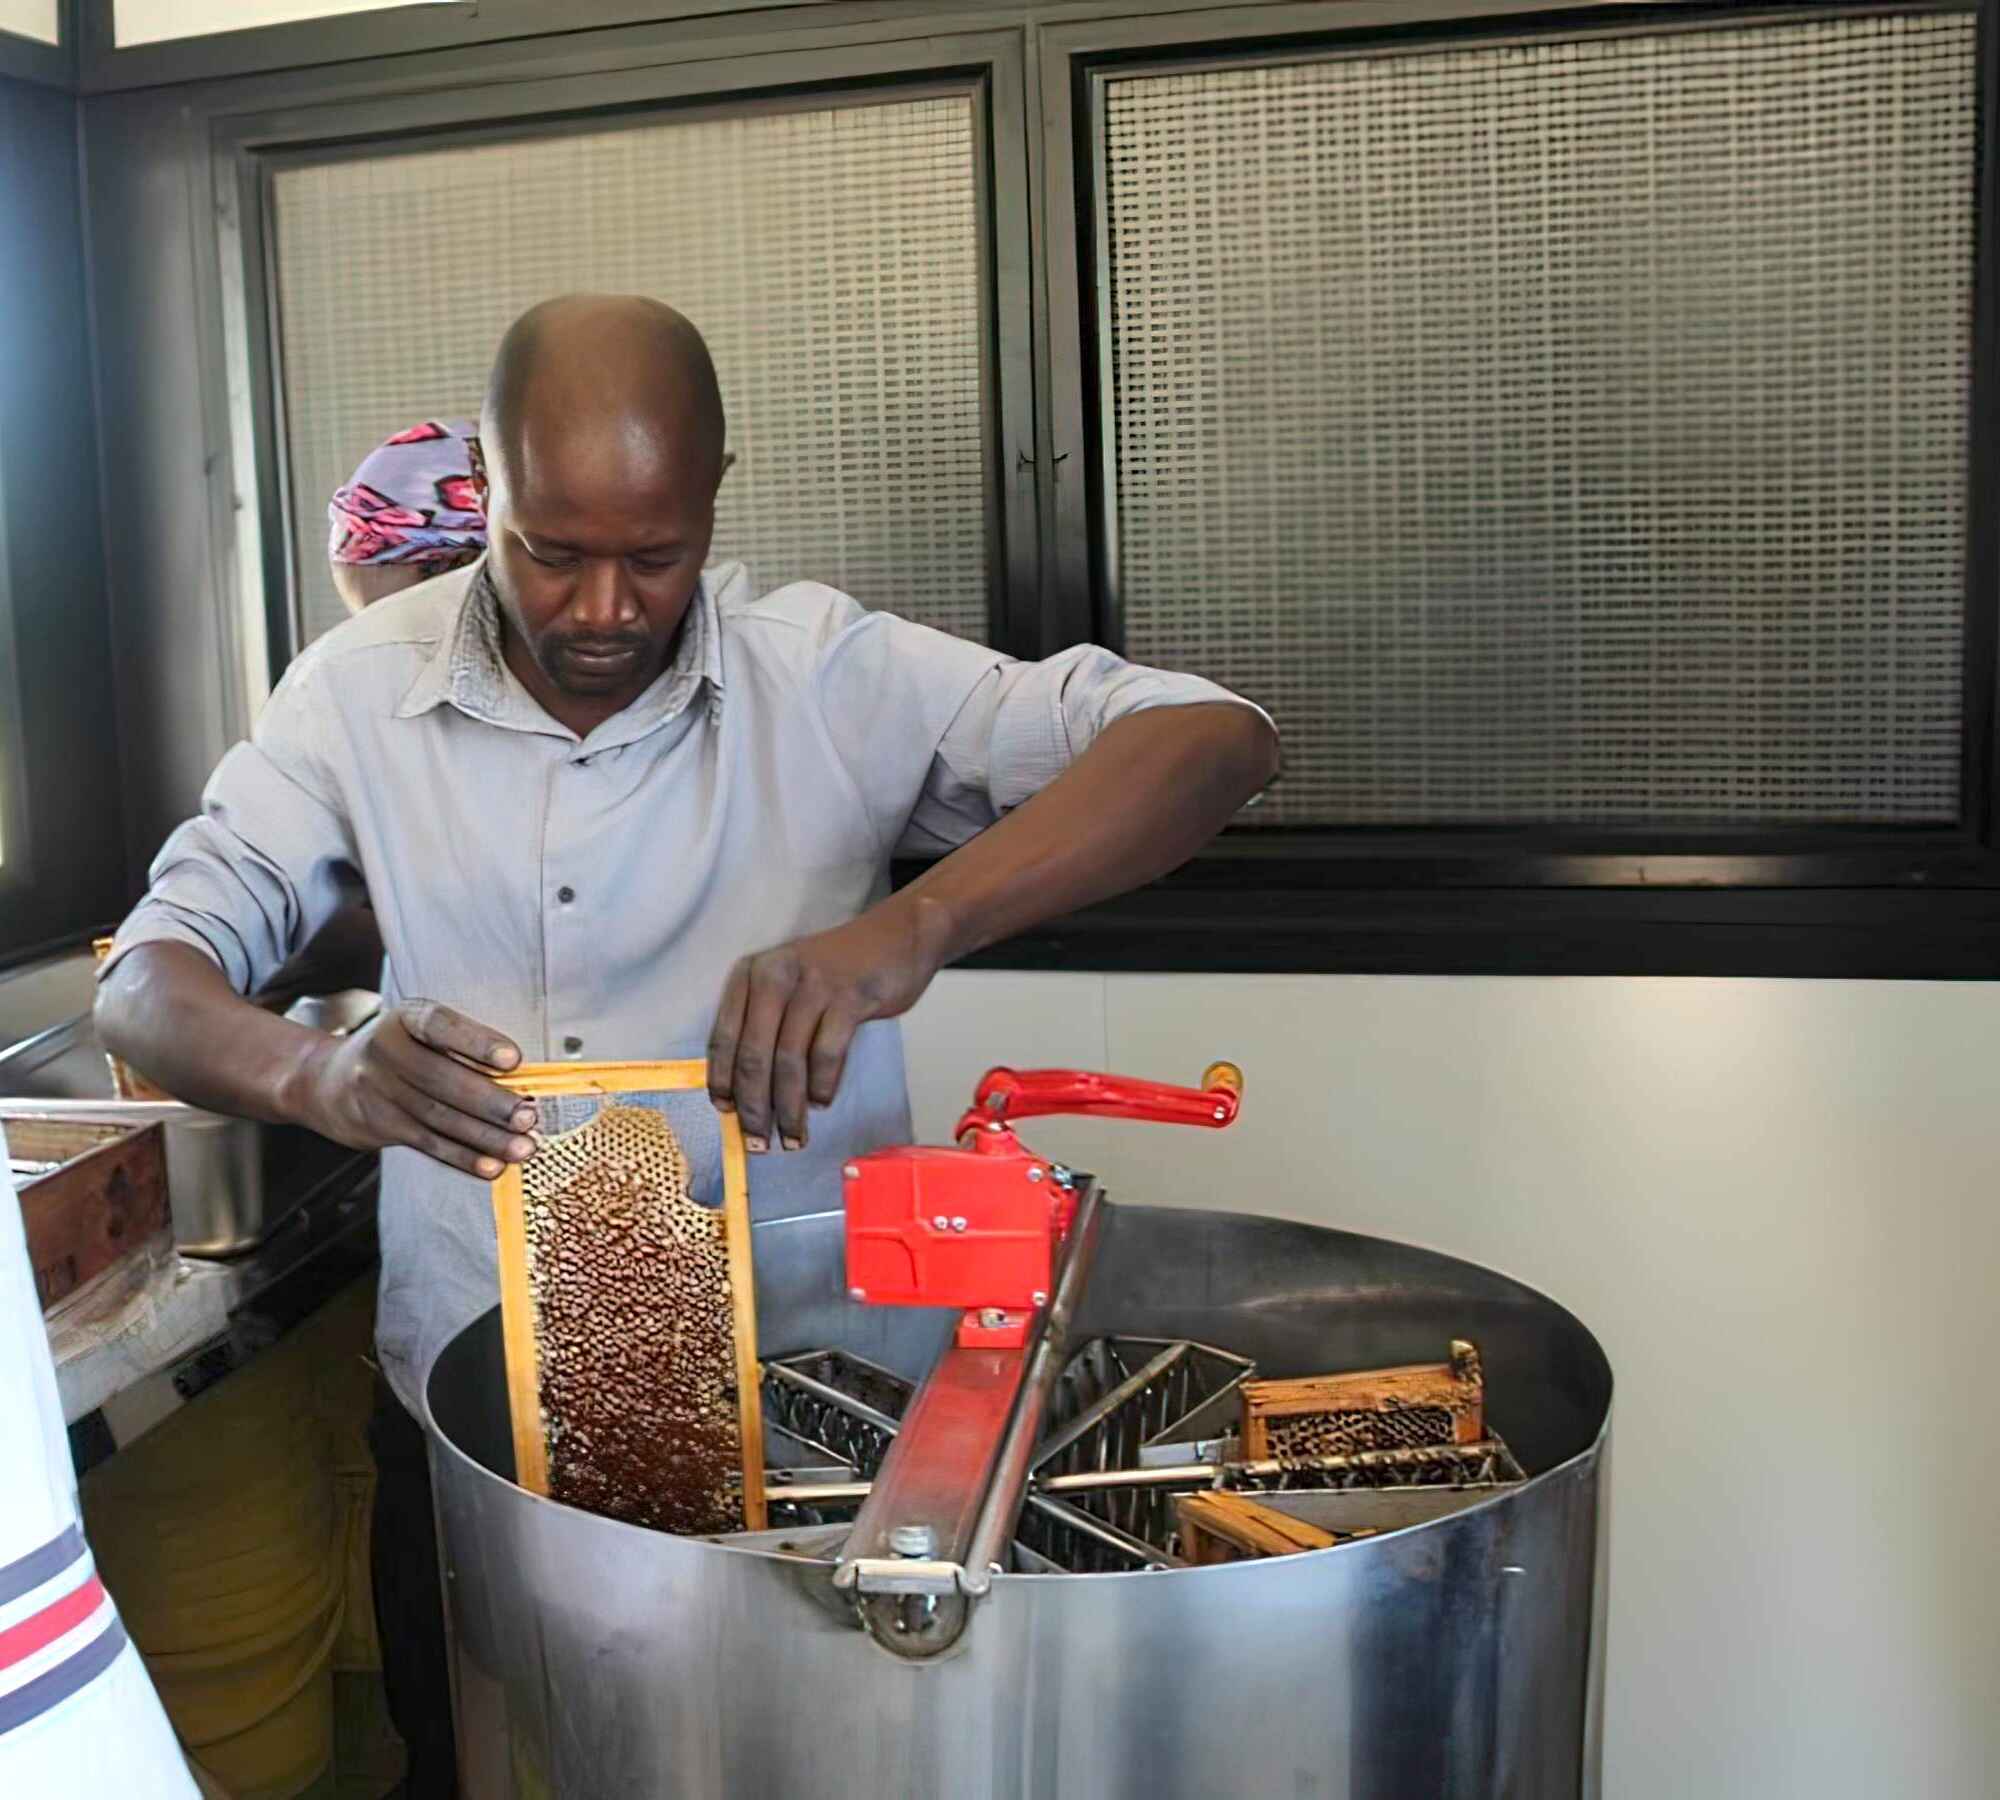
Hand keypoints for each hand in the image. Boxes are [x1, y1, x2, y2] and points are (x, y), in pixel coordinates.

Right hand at [292, 998, 538, 1177]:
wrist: (327, 1082)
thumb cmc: (399, 1051)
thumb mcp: (419, 1031)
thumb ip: (462, 1046)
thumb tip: (524, 1077)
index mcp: (404, 1018)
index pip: (440, 1025)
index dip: (477, 1042)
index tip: (514, 1059)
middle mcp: (386, 1051)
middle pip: (442, 1080)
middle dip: (491, 1102)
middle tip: (528, 1115)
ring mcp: (378, 1091)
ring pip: (438, 1117)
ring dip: (485, 1136)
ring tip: (523, 1146)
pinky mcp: (379, 1126)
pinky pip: (428, 1143)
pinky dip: (463, 1157)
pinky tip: (493, 1165)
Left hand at [707, 896, 955, 1151]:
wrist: (898, 937)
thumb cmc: (838, 971)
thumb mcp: (791, 986)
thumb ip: (767, 1025)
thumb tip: (748, 1092)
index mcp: (751, 974)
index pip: (723, 1037)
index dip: (722, 1081)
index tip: (727, 1115)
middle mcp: (774, 976)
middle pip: (753, 1055)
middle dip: (754, 1107)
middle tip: (759, 1142)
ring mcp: (813, 985)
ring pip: (789, 1061)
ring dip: (789, 1108)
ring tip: (794, 1137)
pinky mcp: (849, 997)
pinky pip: (827, 1053)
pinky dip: (823, 1085)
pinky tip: (822, 1101)